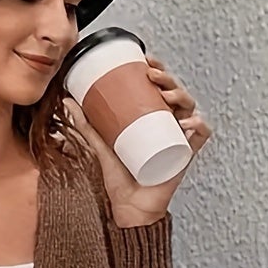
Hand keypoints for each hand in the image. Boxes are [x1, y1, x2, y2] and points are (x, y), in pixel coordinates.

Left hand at [63, 53, 211, 226]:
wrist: (129, 207)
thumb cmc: (120, 178)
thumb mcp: (101, 146)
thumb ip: (86, 124)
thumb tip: (67, 100)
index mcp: (153, 118)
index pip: (160, 87)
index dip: (158, 69)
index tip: (146, 60)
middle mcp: (168, 125)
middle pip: (176, 93)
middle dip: (168, 78)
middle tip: (152, 75)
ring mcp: (179, 139)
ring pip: (190, 109)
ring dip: (182, 96)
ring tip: (166, 97)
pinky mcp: (186, 155)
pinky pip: (200, 136)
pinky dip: (198, 126)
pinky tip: (187, 123)